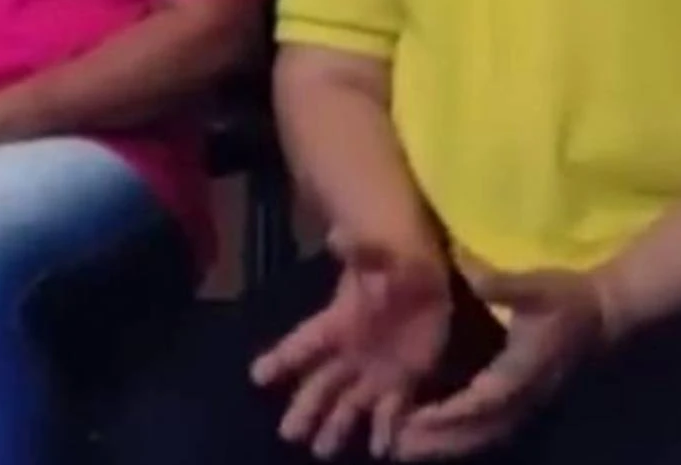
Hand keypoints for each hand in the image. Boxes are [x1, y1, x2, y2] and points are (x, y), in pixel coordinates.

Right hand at [250, 233, 451, 458]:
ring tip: (321, 452)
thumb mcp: (381, 255)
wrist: (422, 280)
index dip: (281, 359)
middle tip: (287, 434)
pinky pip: (391, 409)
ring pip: (350, 403)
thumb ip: (362, 252)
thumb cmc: (397, 264)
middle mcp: (350, 353)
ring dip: (337, 427)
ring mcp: (376, 370)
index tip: (257, 377)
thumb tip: (339, 237)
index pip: (303, 344)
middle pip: (321, 384)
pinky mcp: (404, 380)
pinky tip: (381, 450)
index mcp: (339, 324)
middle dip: (305, 408)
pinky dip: (386, 429)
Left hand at [393, 269, 610, 460]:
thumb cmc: (568, 298)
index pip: (482, 400)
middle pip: (478, 431)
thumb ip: (502, 284)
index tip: (412, 418)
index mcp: (522, 371)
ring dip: (445, 447)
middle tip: (394, 445)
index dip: (449, 413)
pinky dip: (460, 441)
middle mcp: (523, 397)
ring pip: (483, 438)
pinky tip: (431, 443)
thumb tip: (468, 272)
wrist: (605, 317)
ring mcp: (526, 406)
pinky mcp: (523, 407)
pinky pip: (490, 434)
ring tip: (402, 449)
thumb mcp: (537, 286)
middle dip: (437, 440)